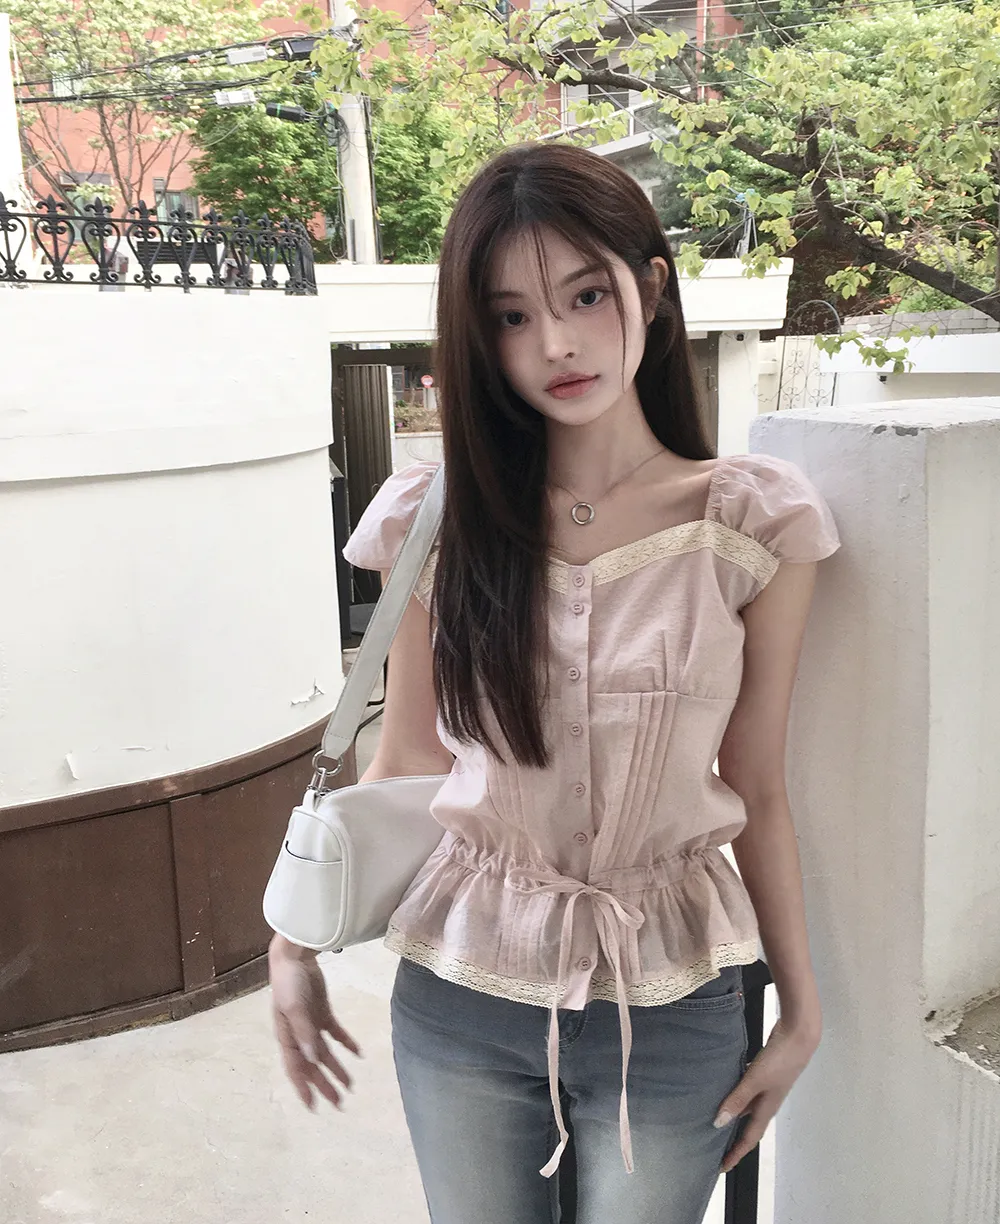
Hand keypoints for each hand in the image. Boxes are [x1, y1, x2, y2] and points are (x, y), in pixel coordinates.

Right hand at [269, 935, 362, 1111]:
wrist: (295, 957)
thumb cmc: (289, 982)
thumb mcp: (294, 1008)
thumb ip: (304, 1033)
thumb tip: (314, 1059)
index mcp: (287, 1037)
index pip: (296, 1068)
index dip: (304, 1088)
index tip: (314, 1107)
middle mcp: (298, 1036)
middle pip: (313, 1065)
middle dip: (324, 1084)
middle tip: (339, 1103)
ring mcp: (311, 1024)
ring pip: (325, 1053)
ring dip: (336, 1068)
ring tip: (351, 1086)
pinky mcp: (322, 1012)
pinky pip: (335, 1033)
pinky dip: (346, 1043)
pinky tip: (358, 1054)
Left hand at [714, 1017, 820, 1173]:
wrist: (798, 1035)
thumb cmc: (780, 1060)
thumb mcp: (755, 1080)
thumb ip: (737, 1099)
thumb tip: (718, 1123)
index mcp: (766, 1109)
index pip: (748, 1138)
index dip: (735, 1154)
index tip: (721, 1167)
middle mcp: (767, 1102)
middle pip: (747, 1126)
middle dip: (732, 1138)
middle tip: (713, 1146)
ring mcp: (767, 1087)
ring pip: (746, 1106)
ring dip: (732, 1114)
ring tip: (714, 1117)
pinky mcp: (765, 1073)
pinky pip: (746, 1089)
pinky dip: (735, 1094)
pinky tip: (724, 1087)